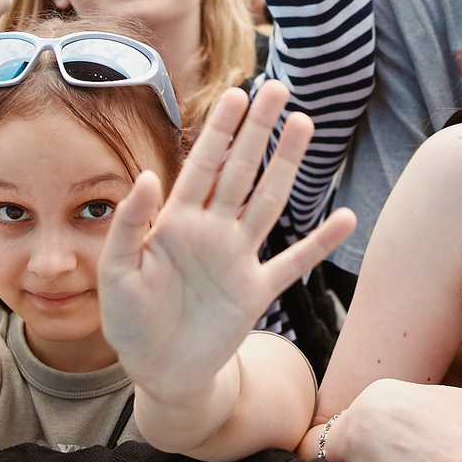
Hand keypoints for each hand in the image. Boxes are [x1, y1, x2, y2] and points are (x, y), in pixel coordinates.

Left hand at [99, 81, 354, 405]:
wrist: (158, 373)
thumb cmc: (130, 322)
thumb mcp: (116, 273)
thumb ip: (129, 225)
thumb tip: (148, 175)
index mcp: (176, 223)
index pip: (203, 166)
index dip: (220, 130)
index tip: (237, 94)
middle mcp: (212, 232)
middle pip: (241, 170)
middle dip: (257, 130)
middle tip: (277, 88)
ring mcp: (238, 259)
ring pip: (268, 201)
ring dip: (287, 164)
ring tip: (304, 124)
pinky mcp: (256, 292)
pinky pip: (293, 263)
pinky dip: (320, 243)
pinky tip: (346, 219)